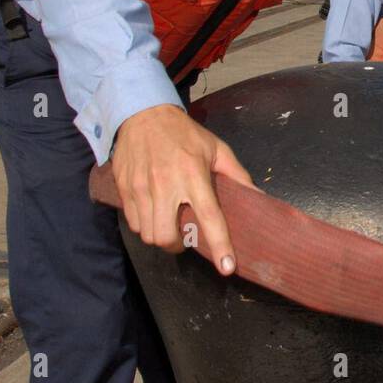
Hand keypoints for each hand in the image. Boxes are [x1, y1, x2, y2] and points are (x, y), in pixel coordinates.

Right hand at [110, 104, 256, 274]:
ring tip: (168, 224)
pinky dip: (144, 226)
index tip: (227, 268)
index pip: (209, 217)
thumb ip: (237, 174)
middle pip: (168, 236)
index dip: (220, 245)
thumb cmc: (184, 134)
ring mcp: (142, 189)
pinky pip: (134, 224)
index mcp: (194, 175)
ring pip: (149, 235)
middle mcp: (166, 185)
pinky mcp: (124, 190)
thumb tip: (257, 196)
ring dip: (161, 237)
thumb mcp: (216, 148)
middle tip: (184, 237)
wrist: (143, 114)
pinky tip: (153, 213)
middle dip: (178, 246)